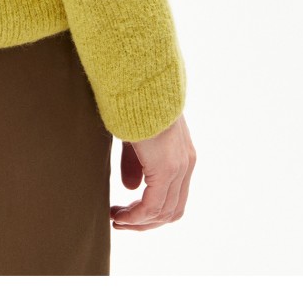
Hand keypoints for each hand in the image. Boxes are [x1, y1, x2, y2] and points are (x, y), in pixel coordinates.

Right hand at [110, 112, 195, 230]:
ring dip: (138, 222)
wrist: (139, 81)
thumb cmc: (134, 102)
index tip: (127, 213)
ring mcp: (178, 167)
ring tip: (116, 220)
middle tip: (120, 222)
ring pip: (163, 212)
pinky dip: (136, 217)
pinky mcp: (165, 168)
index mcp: (182, 155)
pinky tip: (120, 216)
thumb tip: (131, 188)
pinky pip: (152, 206)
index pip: (173, 197)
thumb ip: (137, 164)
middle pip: (171, 211)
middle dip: (145, 222)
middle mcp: (186, 164)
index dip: (151, 212)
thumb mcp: (137, 137)